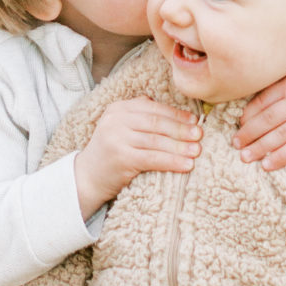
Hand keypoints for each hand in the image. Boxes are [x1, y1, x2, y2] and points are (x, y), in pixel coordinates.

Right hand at [74, 92, 202, 217]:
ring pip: (157, 141)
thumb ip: (140, 115)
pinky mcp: (121, 158)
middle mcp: (116, 120)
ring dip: (180, 146)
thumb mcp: (120, 127)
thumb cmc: (110, 153)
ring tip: (197, 151)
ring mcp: (117, 138)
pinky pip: (153, 158)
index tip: (194, 120)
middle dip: (181, 129)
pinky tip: (186, 165)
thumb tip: (176, 113)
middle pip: (156, 123)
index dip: (175, 114)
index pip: (152, 108)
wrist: (86, 178)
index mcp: (118, 108)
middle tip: (200, 135)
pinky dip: (172, 161)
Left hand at [234, 67, 285, 167]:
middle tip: (236, 144)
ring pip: (277, 136)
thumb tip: (259, 104)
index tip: (239, 125)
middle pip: (266, 120)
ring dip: (258, 149)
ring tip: (245, 157)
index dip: (247, 116)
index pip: (262, 101)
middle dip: (248, 134)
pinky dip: (279, 158)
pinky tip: (267, 165)